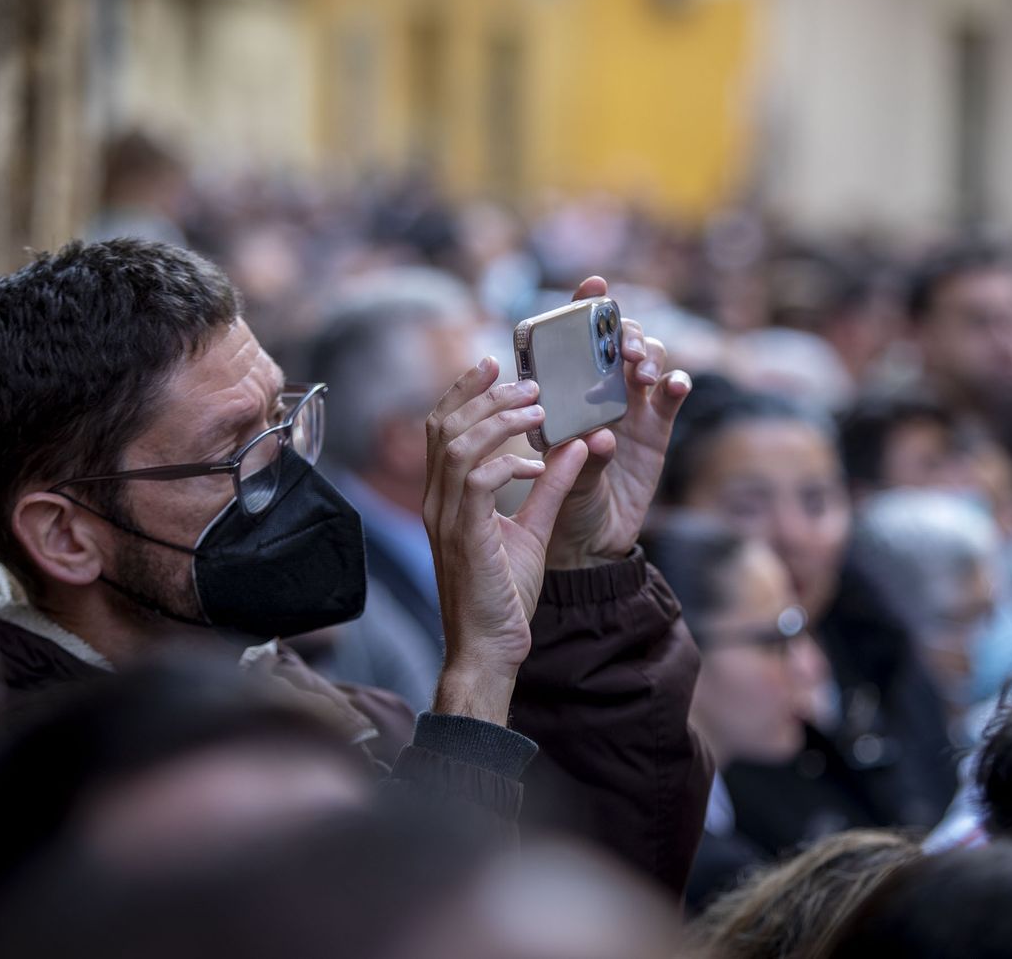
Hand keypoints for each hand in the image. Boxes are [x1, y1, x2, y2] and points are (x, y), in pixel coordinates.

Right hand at [423, 358, 588, 724]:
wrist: (490, 648)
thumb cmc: (504, 595)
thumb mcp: (532, 530)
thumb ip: (548, 487)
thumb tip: (574, 445)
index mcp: (444, 497)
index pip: (441, 427)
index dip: (464, 390)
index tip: (494, 363)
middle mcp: (436, 501)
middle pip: (443, 425)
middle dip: (484, 393)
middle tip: (527, 380)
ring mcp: (445, 518)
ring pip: (458, 444)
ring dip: (501, 421)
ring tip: (539, 410)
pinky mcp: (464, 536)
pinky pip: (477, 480)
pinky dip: (506, 462)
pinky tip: (535, 463)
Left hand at [545, 276, 691, 568]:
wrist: (592, 543)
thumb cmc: (562, 506)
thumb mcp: (561, 483)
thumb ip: (581, 459)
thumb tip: (603, 436)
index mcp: (565, 390)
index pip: (573, 338)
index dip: (585, 306)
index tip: (595, 286)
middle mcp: (598, 390)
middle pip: (620, 340)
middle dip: (626, 333)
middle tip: (625, 351)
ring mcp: (632, 407)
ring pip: (649, 360)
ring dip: (650, 355)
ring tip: (643, 374)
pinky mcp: (658, 430)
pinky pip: (671, 397)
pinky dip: (677, 384)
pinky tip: (673, 386)